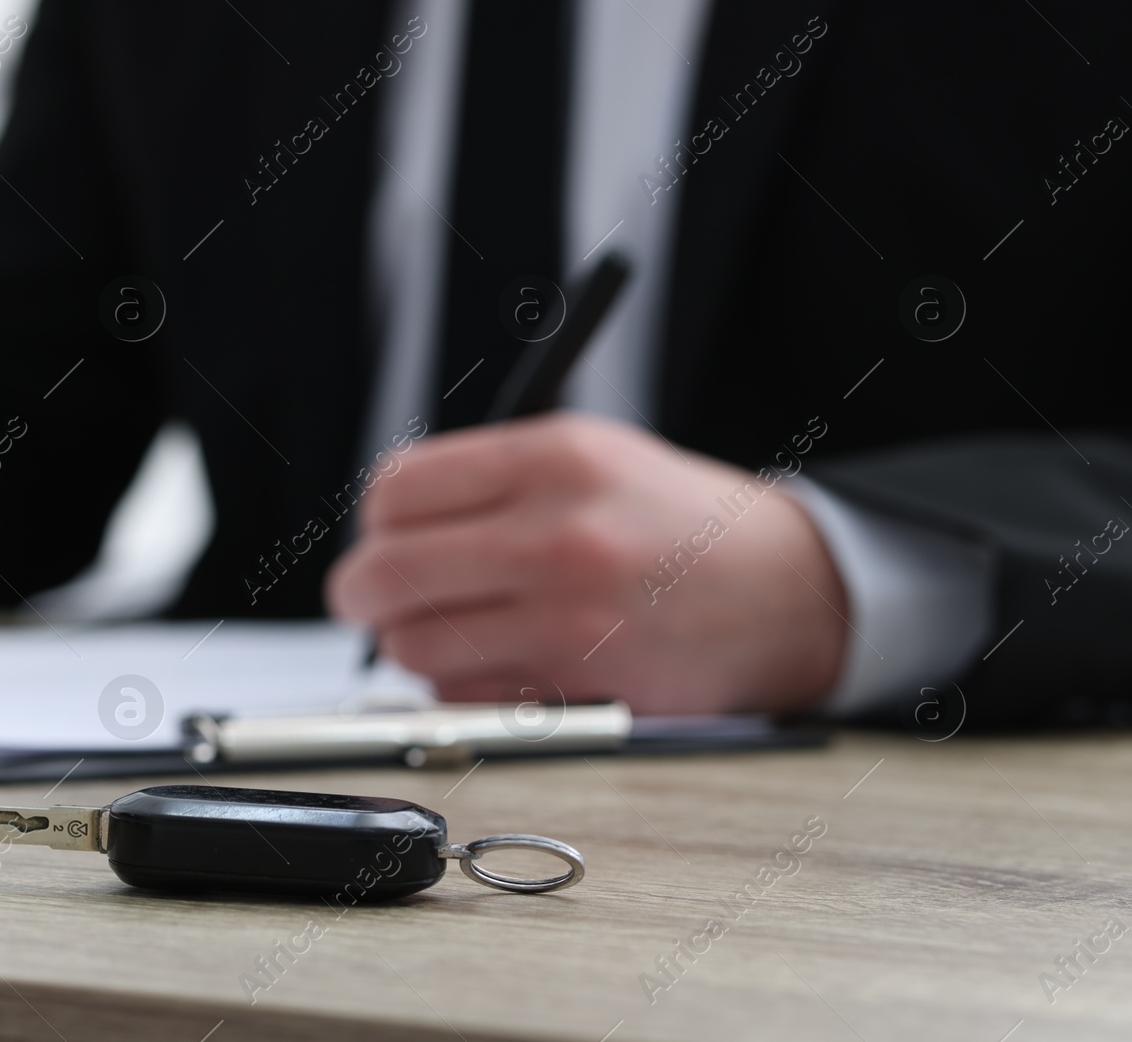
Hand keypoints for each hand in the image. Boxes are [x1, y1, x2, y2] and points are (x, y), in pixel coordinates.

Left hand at [326, 414, 847, 714]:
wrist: (791, 591)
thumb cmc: (676, 525)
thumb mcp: (589, 456)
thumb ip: (487, 481)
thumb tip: (381, 529)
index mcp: (555, 458)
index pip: (397, 489)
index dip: (377, 519)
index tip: (386, 533)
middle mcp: (561, 535)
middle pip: (386, 573)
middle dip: (363, 591)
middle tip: (373, 595)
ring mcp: (573, 619)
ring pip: (414, 646)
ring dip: (415, 644)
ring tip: (460, 625)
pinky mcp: (587, 690)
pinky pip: (465, 698)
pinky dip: (464, 687)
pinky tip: (509, 660)